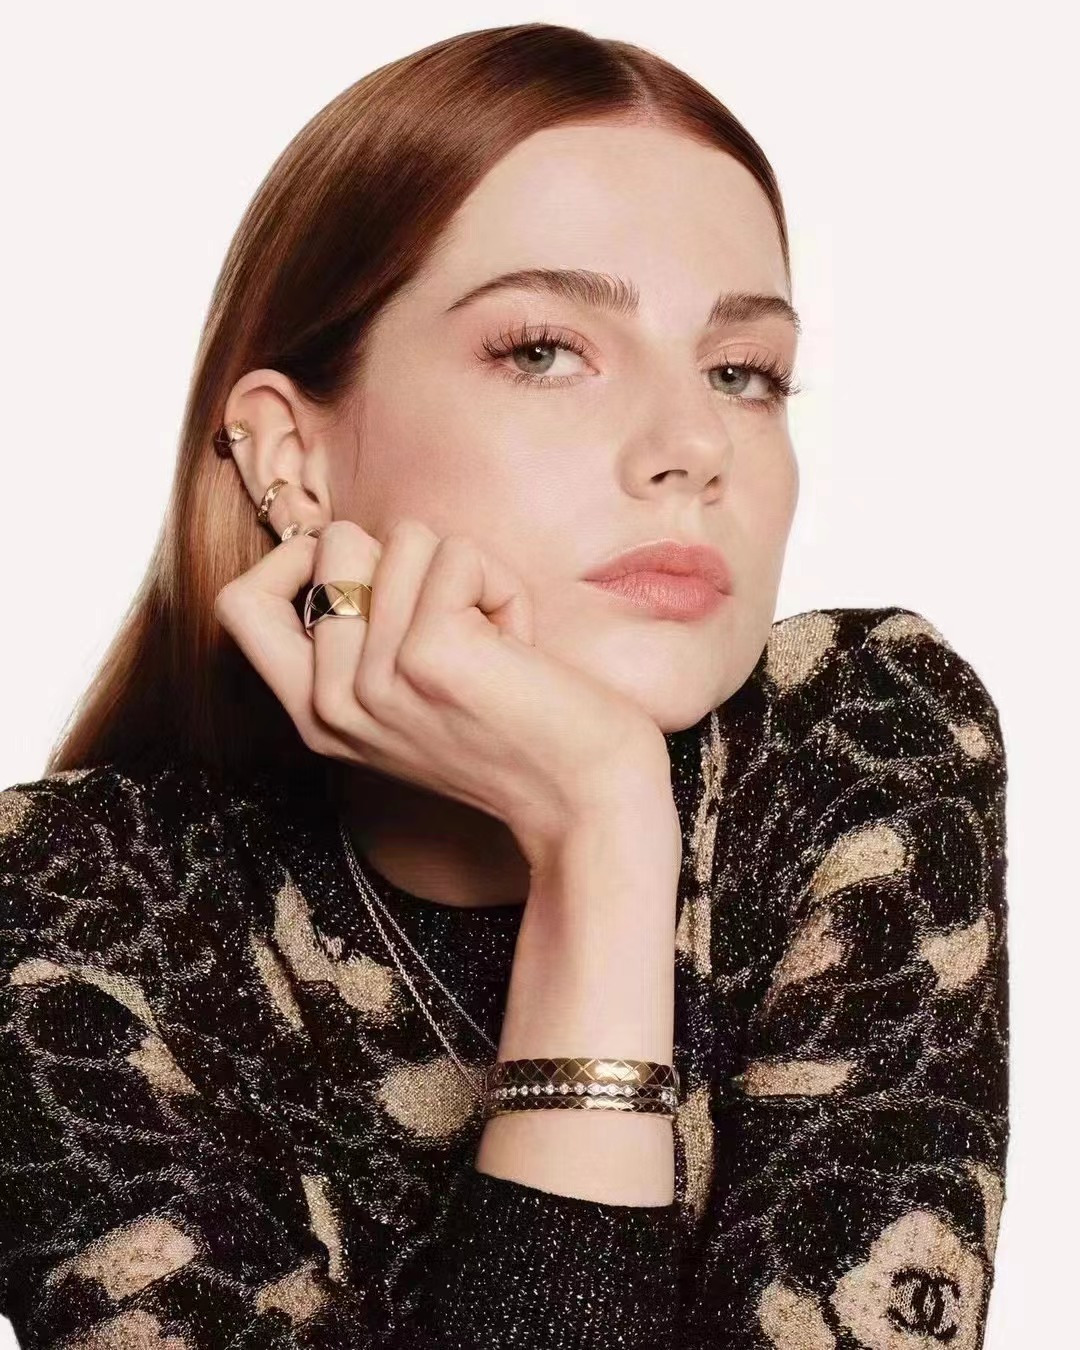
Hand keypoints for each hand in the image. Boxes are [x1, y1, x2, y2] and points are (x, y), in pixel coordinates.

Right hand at [212, 500, 673, 865]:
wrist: (585, 802)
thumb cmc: (512, 735)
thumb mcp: (406, 699)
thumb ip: (359, 640)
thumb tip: (340, 545)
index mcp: (315, 714)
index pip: (238, 603)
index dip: (295, 558)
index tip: (368, 577)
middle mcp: (330, 704)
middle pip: (330, 545)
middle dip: (405, 557)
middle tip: (453, 621)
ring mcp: (374, 682)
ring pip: (403, 537)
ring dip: (467, 574)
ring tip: (494, 644)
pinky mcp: (429, 656)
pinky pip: (458, 555)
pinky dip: (502, 585)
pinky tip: (517, 645)